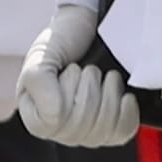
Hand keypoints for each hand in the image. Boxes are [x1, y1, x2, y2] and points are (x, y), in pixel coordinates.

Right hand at [12, 9, 137, 148]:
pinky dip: (127, 113)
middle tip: (87, 69)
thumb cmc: (60, 42)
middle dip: (89, 89)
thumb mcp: (41, 56)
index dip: (66, 95)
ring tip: (105, 76)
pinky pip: (122, 133)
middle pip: (80, 127)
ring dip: (108, 95)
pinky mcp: (111, 127)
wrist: (88, 28)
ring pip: (103, 131)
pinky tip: (125, 96)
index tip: (68, 71)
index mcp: (35, 115)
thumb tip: (56, 115)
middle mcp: (59, 129)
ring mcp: (86, 131)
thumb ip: (39, 83)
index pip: (52, 124)